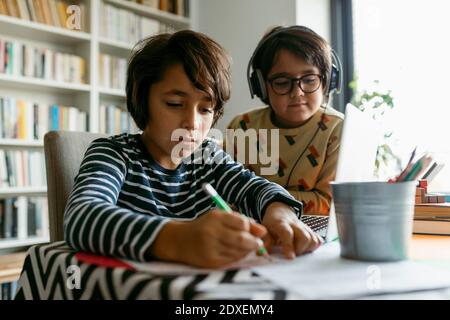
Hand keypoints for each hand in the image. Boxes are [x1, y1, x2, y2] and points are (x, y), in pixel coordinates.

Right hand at [151, 209, 266, 267]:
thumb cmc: (206, 226)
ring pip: (239, 252)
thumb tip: (263, 231)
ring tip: (243, 247)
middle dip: (254, 242)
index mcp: (215, 217)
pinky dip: (237, 257)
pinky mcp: (210, 261)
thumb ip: (243, 221)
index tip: (252, 230)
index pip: (242, 222)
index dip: (250, 228)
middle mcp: (211, 232)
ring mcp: (210, 248)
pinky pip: (232, 260)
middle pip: (242, 239)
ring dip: (246, 251)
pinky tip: (233, 252)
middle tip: (258, 243)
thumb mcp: (221, 218)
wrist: (180, 240)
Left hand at [262, 202, 322, 258]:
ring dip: (307, 249)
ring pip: (312, 239)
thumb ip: (265, 242)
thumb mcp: (265, 230)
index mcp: (281, 224)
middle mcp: (295, 225)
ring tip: (297, 252)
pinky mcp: (310, 231)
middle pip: (304, 237)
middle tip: (292, 255)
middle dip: (300, 249)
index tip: (290, 257)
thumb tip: (262, 253)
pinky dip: (313, 247)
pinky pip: (318, 240)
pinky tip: (304, 249)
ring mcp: (304, 227)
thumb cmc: (272, 224)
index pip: (287, 233)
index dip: (289, 245)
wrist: (280, 212)